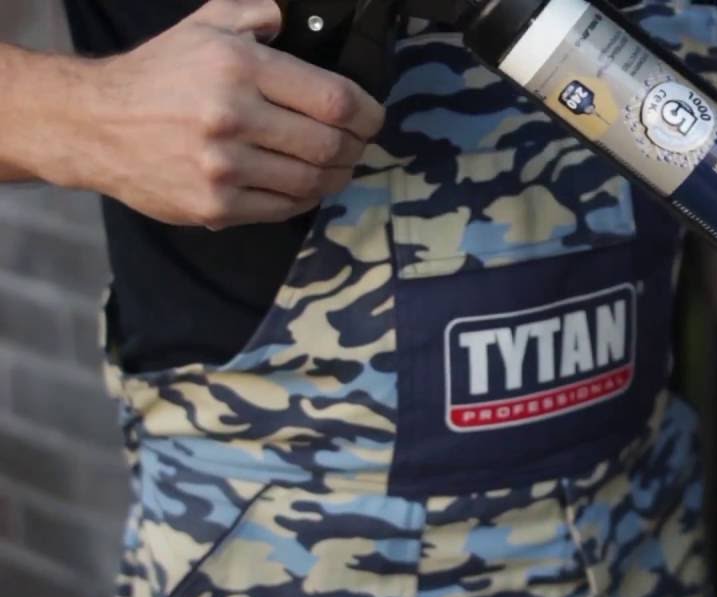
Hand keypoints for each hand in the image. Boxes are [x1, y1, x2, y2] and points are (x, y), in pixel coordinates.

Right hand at [70, 0, 384, 227]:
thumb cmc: (159, 75)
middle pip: (329, 145)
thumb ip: (256, 13)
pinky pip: (284, 207)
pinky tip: (305, 184)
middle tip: (358, 144)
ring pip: (312, 181)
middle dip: (356, 147)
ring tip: (338, 165)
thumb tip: (293, 17)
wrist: (95, 124)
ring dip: (337, 176)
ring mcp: (223, 167)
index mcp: (238, 68)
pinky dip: (305, 198)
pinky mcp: (215, 205)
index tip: (372, 117)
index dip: (367, 113)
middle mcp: (232, 118)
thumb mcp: (206, 25)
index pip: (334, 100)